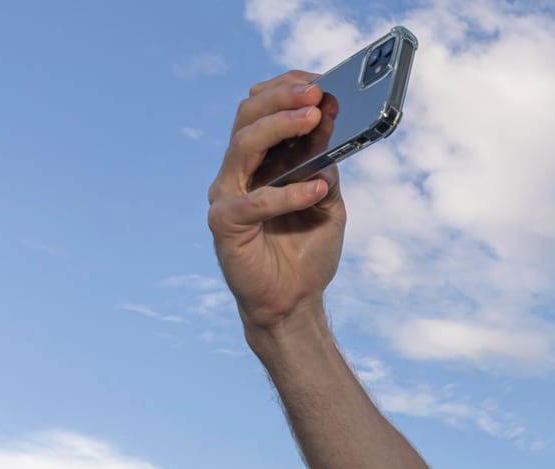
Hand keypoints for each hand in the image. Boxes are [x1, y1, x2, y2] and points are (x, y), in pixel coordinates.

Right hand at [207, 73, 347, 334]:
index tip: (320, 81)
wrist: (294, 302)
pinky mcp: (224, 222)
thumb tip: (330, 132)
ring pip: (243, 145)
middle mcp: (238, 170)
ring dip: (280, 128)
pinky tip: (316, 187)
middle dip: (282, 99)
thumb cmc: (307, 250)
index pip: (263, 109)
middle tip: (315, 93)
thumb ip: (325, 169)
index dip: (287, 90)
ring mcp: (226, 193)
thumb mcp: (328, 204)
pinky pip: (253, 200)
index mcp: (260, 160)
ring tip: (313, 120)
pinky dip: (287, 193)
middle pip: (249, 118)